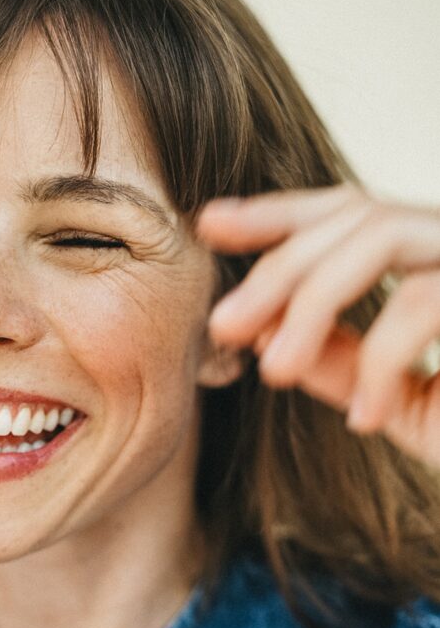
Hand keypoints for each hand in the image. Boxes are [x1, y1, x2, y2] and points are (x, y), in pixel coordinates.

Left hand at [195, 184, 439, 469]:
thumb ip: (341, 362)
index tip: (209, 224)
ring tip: (270, 372)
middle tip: (223, 325)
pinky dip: (379, 360)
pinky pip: (426, 303)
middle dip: (278, 266)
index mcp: (437, 258)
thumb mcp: (397, 401)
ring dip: (312, 300)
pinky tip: (363, 417)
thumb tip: (268, 336)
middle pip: (355, 214)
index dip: (280, 211)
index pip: (350, 211)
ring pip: (384, 237)